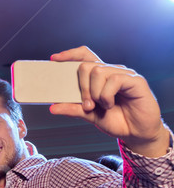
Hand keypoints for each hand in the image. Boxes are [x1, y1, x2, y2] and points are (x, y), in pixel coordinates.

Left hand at [50, 46, 167, 156]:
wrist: (136, 132)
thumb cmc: (116, 120)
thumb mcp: (89, 115)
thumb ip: (73, 109)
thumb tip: (52, 108)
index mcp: (99, 77)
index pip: (84, 56)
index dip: (70, 54)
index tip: (54, 59)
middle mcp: (111, 71)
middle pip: (86, 65)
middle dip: (81, 86)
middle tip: (87, 104)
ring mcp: (123, 74)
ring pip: (98, 71)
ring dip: (95, 93)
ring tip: (102, 105)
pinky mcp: (135, 80)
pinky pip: (114, 80)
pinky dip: (107, 95)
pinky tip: (111, 104)